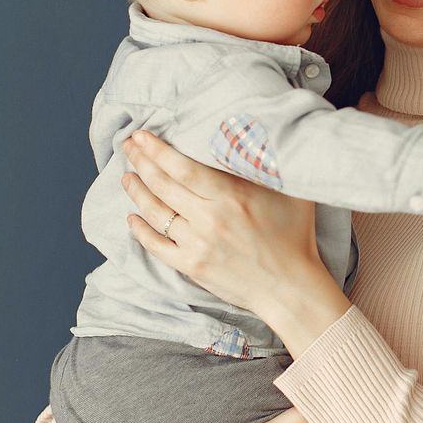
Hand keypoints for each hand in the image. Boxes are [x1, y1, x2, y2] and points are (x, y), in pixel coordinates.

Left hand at [121, 130, 338, 334]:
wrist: (290, 288)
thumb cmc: (295, 236)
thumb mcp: (291, 192)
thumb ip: (269, 164)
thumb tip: (256, 135)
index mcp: (231, 196)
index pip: (182, 167)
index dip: (157, 150)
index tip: (141, 136)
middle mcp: (209, 218)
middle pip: (163, 185)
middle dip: (141, 161)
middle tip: (128, 147)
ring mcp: (197, 244)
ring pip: (156, 212)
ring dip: (136, 192)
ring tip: (127, 176)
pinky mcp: (192, 266)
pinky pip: (156, 245)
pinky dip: (140, 230)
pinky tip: (132, 217)